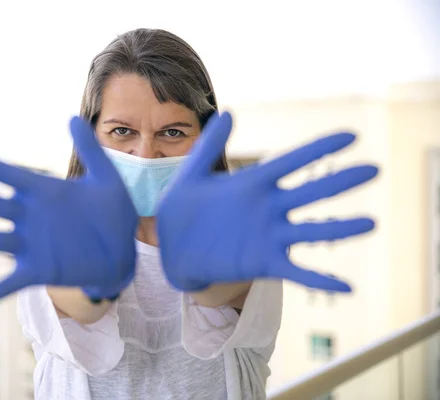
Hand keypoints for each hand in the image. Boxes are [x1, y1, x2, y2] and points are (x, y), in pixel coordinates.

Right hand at [0, 117, 137, 308]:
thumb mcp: (106, 178)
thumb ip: (89, 149)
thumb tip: (72, 116)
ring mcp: (32, 245)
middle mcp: (30, 217)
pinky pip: (7, 284)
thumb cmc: (115, 214)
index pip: (2, 173)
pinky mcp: (39, 271)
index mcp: (43, 192)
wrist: (124, 253)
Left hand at [157, 112, 377, 292]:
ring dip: (341, 228)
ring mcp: (269, 235)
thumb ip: (209, 145)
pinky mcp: (263, 262)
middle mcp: (268, 207)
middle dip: (342, 180)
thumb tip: (229, 112)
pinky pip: (296, 270)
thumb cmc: (180, 210)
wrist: (170, 249)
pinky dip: (320, 278)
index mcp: (253, 183)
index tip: (351, 136)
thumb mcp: (191, 174)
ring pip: (312, 230)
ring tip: (370, 222)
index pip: (293, 161)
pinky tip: (346, 286)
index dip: (320, 148)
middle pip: (312, 192)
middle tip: (376, 168)